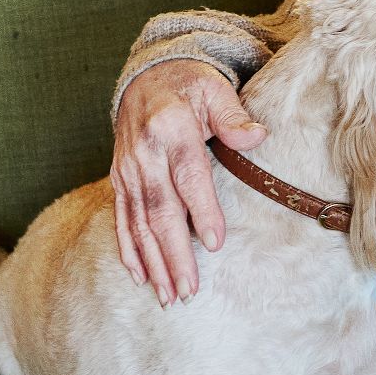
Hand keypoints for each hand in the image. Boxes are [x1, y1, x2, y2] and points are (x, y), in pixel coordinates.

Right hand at [112, 60, 265, 303]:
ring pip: (139, 223)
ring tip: (168, 296)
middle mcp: (144, 154)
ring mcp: (127, 170)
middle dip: (174, 254)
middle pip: (160, 210)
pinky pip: (122, 219)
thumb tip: (257, 135)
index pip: (188, 177)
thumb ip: (233, 115)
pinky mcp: (118, 180)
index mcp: (171, 129)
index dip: (202, 211)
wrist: (147, 78)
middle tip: (189, 290)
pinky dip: (129, 250)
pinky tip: (140, 277)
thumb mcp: (215, 90)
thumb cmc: (191, 87)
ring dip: (153, 262)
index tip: (216, 244)